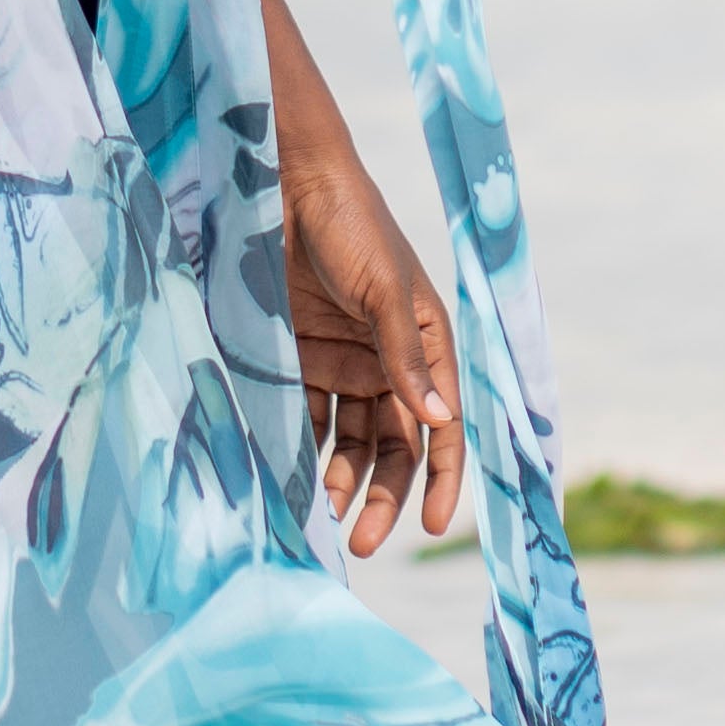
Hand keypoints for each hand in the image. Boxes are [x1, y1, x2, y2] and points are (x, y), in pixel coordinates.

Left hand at [282, 140, 466, 561]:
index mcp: (424, 343)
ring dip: (342, 481)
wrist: (282, 182)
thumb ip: (406, 356)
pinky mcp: (299, 358)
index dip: (440, 476)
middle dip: (383, 494)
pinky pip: (307, 417)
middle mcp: (388, 360)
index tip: (428, 525)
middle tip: (363, 543)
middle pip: (394, 443)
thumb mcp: (384, 288)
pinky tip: (292, 479)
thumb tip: (440, 422)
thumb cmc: (349, 224)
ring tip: (322, 517)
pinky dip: (304, 450)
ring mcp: (343, 361)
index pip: (441, 423)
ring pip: (350, 441)